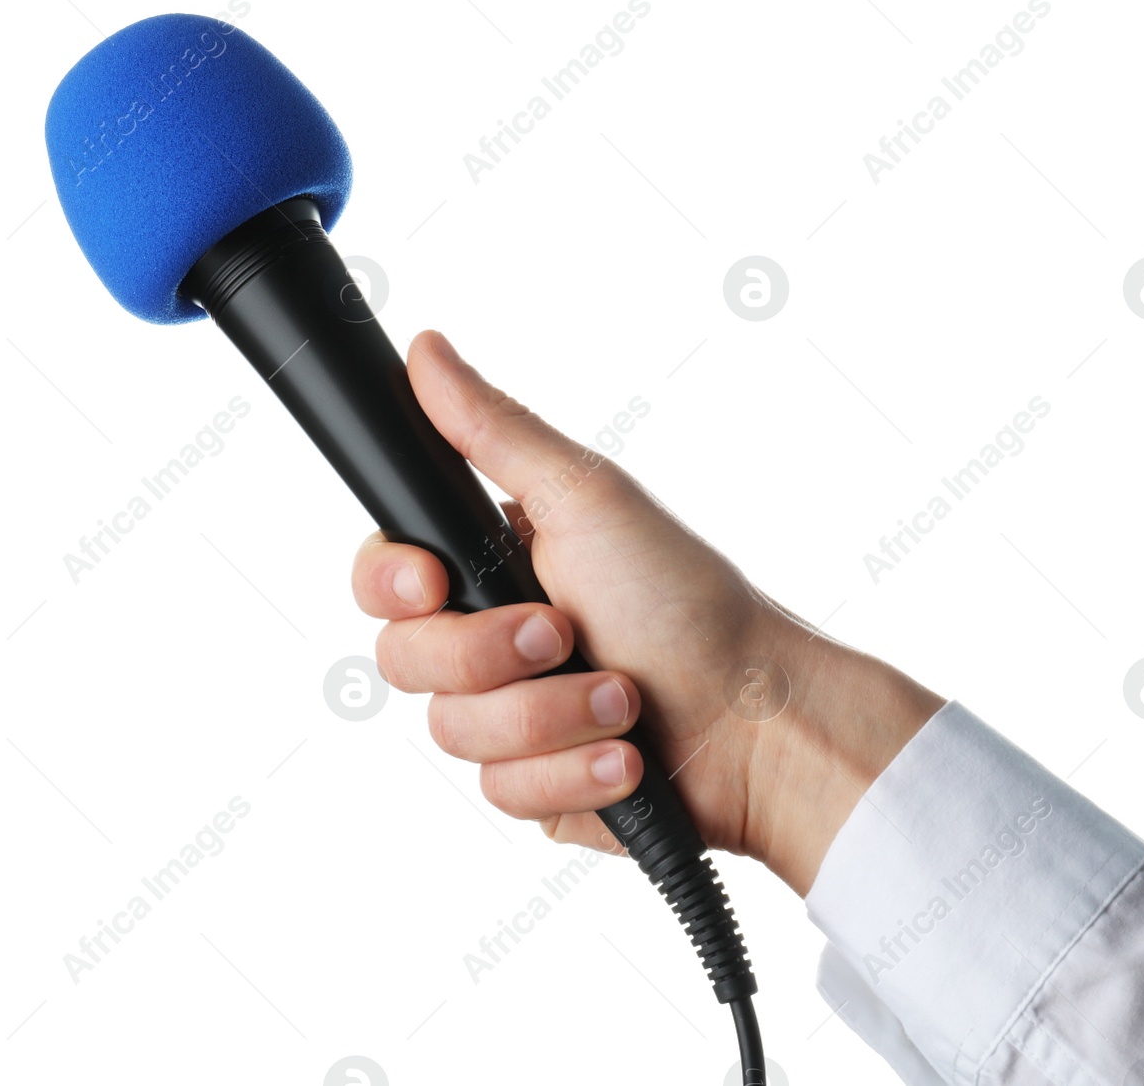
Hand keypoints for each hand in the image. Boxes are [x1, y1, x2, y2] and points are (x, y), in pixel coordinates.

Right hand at [352, 331, 943, 894]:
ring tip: (623, 700)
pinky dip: (571, 774)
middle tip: (561, 634)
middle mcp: (489, 642)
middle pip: (403, 660)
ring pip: (451, 734)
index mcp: (492, 564)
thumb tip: (426, 349)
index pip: (383, 577)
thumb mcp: (586, 499)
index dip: (393, 585)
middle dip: (490, 655)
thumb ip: (492, 431)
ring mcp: (509, 720)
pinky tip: (626, 761)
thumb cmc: (688, 601)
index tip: (434, 584)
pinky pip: (502, 795)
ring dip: (549, 717)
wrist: (760, 721)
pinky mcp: (536, 786)